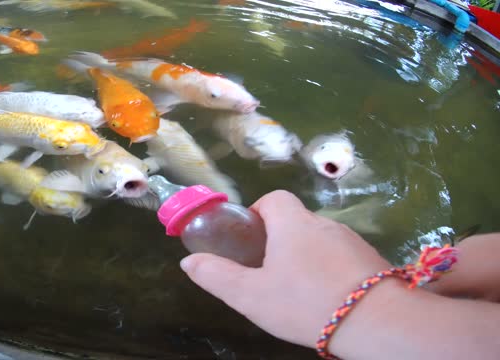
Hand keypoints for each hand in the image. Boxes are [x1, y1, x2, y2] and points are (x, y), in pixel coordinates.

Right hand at [179, 190, 394, 348]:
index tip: (251, 242)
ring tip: (299, 292)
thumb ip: (216, 276)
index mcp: (293, 223)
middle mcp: (324, 224)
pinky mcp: (372, 260)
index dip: (258, 214)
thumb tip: (189, 261)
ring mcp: (352, 241)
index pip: (274, 199)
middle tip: (269, 274)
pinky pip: (342, 258)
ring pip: (319, 242)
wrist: (377, 322)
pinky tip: (328, 298)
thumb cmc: (305, 302)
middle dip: (279, 242)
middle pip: (295, 221)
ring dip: (306, 258)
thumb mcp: (250, 295)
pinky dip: (330, 271)